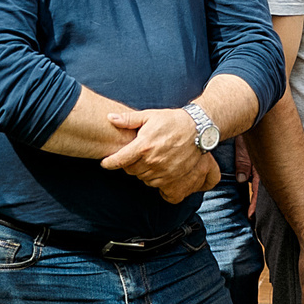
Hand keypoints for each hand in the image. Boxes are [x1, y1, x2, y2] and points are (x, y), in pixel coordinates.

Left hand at [100, 108, 220, 202]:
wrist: (198, 129)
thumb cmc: (172, 120)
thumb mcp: (150, 116)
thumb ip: (129, 119)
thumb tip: (110, 118)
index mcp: (143, 146)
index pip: (119, 160)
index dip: (109, 163)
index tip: (105, 163)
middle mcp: (152, 161)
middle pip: (130, 171)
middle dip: (130, 164)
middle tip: (135, 157)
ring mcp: (163, 172)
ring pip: (144, 179)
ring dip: (143, 173)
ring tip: (149, 161)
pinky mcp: (174, 179)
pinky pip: (159, 188)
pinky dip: (156, 182)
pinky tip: (158, 173)